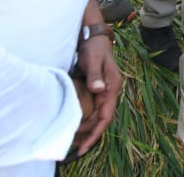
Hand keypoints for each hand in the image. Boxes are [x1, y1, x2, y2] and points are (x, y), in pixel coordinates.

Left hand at [70, 30, 121, 156]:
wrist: (93, 36)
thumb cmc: (94, 47)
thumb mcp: (94, 59)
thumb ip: (95, 75)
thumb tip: (98, 90)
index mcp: (112, 87)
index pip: (106, 116)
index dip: (95, 133)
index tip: (83, 147)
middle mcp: (109, 91)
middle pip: (100, 119)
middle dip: (88, 134)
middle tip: (72, 147)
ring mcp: (103, 90)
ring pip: (95, 115)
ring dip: (85, 128)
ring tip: (71, 140)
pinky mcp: (95, 89)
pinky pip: (91, 108)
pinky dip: (83, 118)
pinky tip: (73, 123)